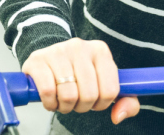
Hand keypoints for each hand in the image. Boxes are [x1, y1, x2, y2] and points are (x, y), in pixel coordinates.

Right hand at [22, 38, 140, 123]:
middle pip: (89, 95)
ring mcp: (58, 51)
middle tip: (76, 102)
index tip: (94, 101)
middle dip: (82, 107)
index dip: (101, 104)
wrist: (50, 56)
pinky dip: (50, 103)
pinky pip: (47, 92)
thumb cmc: (80, 74)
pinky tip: (50, 99)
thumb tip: (118, 116)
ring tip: (62, 100)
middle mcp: (80, 47)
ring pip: (68, 95)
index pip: (110, 91)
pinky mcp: (38, 60)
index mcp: (101, 51)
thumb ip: (126, 101)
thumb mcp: (105, 83)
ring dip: (65, 106)